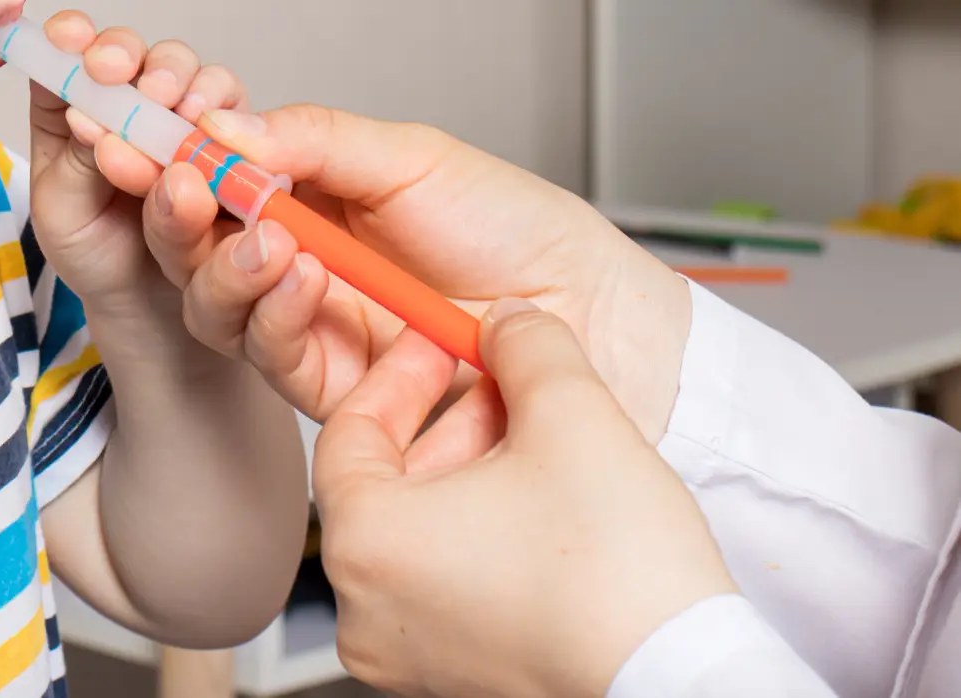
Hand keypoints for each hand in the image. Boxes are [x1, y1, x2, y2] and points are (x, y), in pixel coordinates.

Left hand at [25, 11, 249, 311]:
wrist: (148, 304)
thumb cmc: (94, 253)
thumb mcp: (63, 214)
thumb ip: (74, 163)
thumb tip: (89, 117)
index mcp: (69, 109)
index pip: (64, 54)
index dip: (70, 38)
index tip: (71, 44)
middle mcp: (125, 101)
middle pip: (129, 51)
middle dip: (127, 54)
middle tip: (122, 76)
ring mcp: (175, 115)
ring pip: (183, 70)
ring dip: (178, 80)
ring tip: (172, 110)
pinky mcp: (222, 136)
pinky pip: (228, 107)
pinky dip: (221, 110)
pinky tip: (208, 129)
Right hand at [144, 105, 692, 442]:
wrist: (591, 311)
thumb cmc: (518, 231)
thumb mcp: (411, 158)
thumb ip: (313, 142)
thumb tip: (223, 129)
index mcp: (308, 201)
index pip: (211, 186)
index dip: (170, 167)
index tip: (146, 142)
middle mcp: (295, 266)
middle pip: (192, 252)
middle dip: (174, 218)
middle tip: (182, 188)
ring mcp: (307, 329)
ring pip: (215, 310)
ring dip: (223, 267)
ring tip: (266, 235)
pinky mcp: (329, 391)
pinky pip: (269, 357)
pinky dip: (273, 313)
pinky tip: (302, 276)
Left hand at [312, 301, 736, 697]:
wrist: (678, 679)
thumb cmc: (618, 578)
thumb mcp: (572, 416)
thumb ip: (527, 346)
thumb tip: (510, 322)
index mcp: (364, 542)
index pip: (347, 429)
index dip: (400, 374)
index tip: (439, 344)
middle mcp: (365, 606)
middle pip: (382, 481)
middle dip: (444, 422)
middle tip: (500, 386)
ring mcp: (402, 649)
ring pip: (415, 531)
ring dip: (466, 474)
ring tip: (536, 441)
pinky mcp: (448, 674)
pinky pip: (440, 581)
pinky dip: (474, 535)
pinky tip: (540, 506)